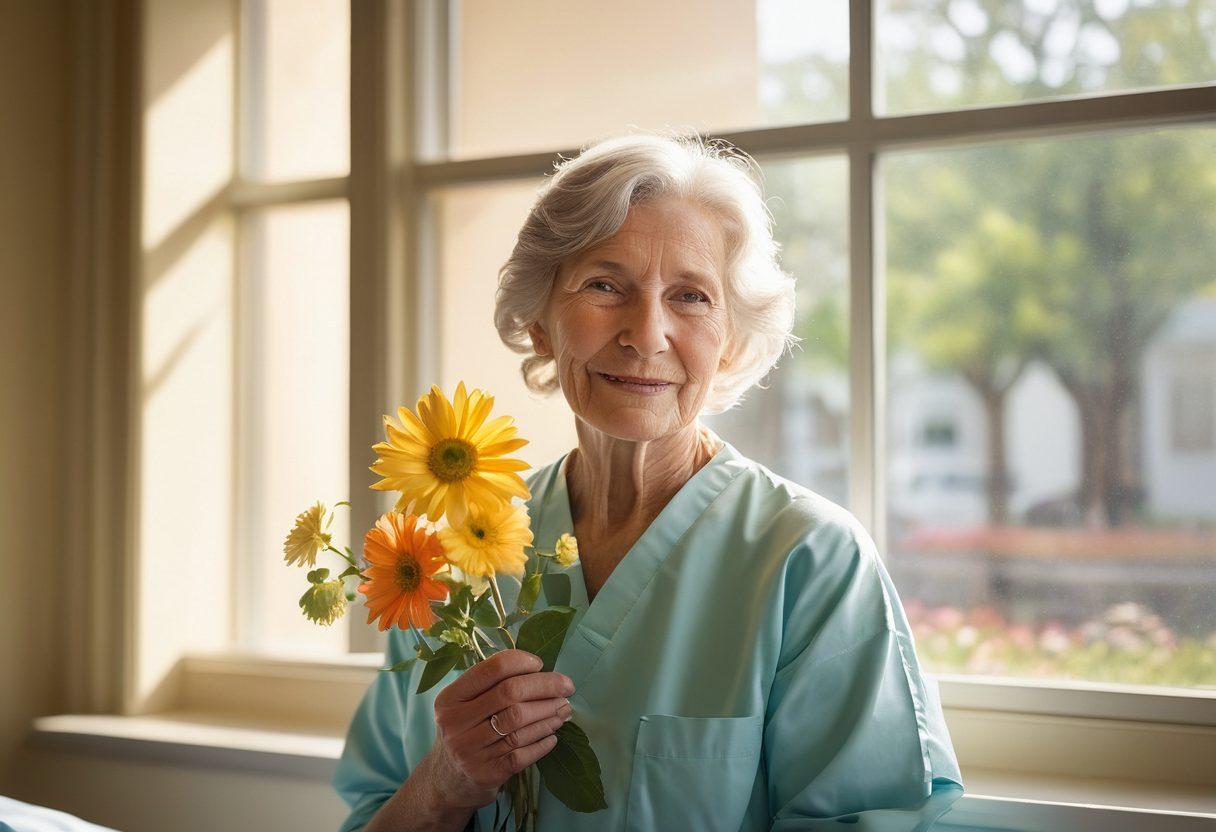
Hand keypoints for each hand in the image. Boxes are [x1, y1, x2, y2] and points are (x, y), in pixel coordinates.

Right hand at [428, 649, 575, 810]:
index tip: (540, 664)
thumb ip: (491, 686)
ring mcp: (470, 750)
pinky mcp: (485, 773)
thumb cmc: (464, 732)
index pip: (492, 669)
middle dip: (546, 686)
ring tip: (564, 710)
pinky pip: (522, 753)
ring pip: (519, 724)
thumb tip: (540, 672)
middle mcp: (456, 722)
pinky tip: (553, 735)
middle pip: (511, 693)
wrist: (445, 781)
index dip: (522, 662)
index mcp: (450, 697)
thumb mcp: (463, 705)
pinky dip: (542, 742)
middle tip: (567, 687)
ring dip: (549, 714)